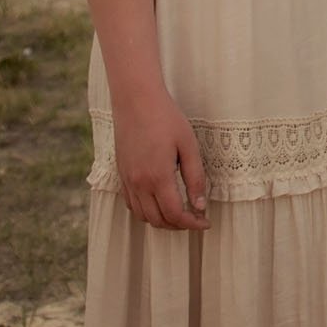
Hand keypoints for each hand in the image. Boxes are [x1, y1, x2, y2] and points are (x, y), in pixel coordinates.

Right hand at [112, 86, 209, 230]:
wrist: (136, 100)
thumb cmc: (166, 119)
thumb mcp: (188, 146)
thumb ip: (195, 177)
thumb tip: (200, 206)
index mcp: (157, 177)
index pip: (175, 214)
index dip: (192, 224)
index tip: (206, 223)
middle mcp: (139, 183)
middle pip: (158, 220)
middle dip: (179, 225)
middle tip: (196, 219)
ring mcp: (127, 180)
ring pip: (143, 216)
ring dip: (162, 221)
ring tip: (180, 213)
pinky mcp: (121, 174)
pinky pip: (131, 204)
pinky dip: (146, 211)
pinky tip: (159, 203)